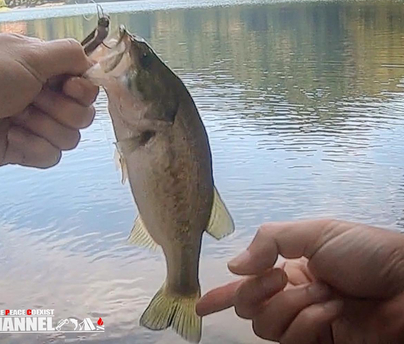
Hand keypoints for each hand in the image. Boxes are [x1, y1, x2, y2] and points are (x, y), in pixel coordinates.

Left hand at [0, 33, 98, 168]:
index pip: (88, 87)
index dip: (84, 90)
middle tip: (32, 100)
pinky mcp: (26, 150)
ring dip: (44, 127)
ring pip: (71, 139)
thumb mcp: (29, 54)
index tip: (66, 86)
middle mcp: (47, 99)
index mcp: (49, 73)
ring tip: (16, 118)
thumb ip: (68, 54)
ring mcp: (37, 127)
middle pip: (84, 116)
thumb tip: (93, 65)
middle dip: (60, 109)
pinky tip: (11, 137)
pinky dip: (33, 147)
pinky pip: (51, 157)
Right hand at [196, 219, 403, 343]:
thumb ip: (270, 241)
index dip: (222, 294)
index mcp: (289, 268)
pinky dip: (310, 322)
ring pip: (266, 326)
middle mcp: (292, 297)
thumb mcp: (317, 232)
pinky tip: (332, 310)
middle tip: (282, 277)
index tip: (201, 305)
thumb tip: (234, 267)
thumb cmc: (365, 252)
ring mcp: (305, 323)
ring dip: (293, 305)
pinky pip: (293, 340)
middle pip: (249, 307)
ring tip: (324, 293)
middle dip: (258, 291)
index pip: (248, 284)